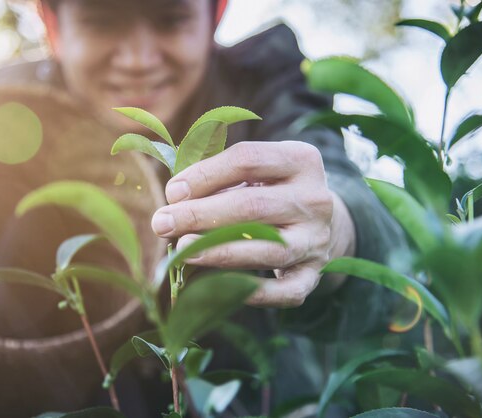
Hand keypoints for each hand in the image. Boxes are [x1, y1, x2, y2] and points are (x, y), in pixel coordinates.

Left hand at [150, 141, 355, 306]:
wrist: (319, 223)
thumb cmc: (270, 190)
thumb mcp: (254, 172)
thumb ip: (218, 178)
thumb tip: (175, 198)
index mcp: (301, 159)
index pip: (248, 159)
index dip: (205, 175)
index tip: (172, 191)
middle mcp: (315, 199)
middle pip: (252, 205)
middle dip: (200, 215)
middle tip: (162, 222)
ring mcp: (317, 239)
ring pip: (267, 249)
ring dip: (218, 251)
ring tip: (181, 250)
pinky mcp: (314, 274)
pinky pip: (284, 291)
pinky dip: (252, 292)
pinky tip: (218, 288)